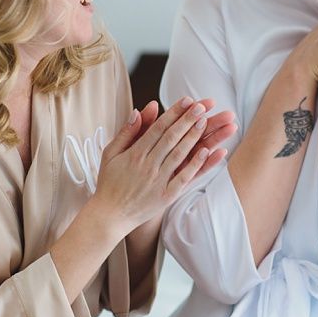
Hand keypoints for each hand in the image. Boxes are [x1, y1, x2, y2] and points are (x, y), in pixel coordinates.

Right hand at [93, 97, 221, 229]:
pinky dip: (196, 165)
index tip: (187, 100)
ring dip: (194, 137)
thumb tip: (139, 110)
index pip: (158, 128)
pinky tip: (208, 152)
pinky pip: (184, 178)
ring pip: (180, 154)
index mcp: (135, 153)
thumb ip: (127, 131)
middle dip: (188, 120)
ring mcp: (158, 181)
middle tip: (202, 106)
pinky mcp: (166, 196)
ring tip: (207, 122)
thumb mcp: (110, 153)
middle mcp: (148, 165)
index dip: (174, 113)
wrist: (109, 216)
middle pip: (171, 138)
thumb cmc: (109, 182)